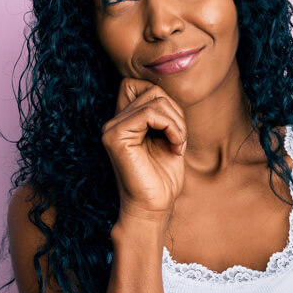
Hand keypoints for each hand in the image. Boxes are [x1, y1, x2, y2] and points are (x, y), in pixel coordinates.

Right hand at [101, 78, 186, 223]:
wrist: (154, 208)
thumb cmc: (163, 178)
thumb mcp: (168, 137)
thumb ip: (164, 113)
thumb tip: (169, 90)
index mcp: (124, 122)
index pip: (136, 84)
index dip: (161, 97)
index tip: (174, 126)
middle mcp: (113, 122)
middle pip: (151, 90)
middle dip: (175, 111)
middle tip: (181, 138)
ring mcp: (112, 129)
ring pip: (154, 100)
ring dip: (177, 122)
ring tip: (179, 144)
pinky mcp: (115, 137)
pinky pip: (150, 113)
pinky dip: (171, 127)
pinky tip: (175, 147)